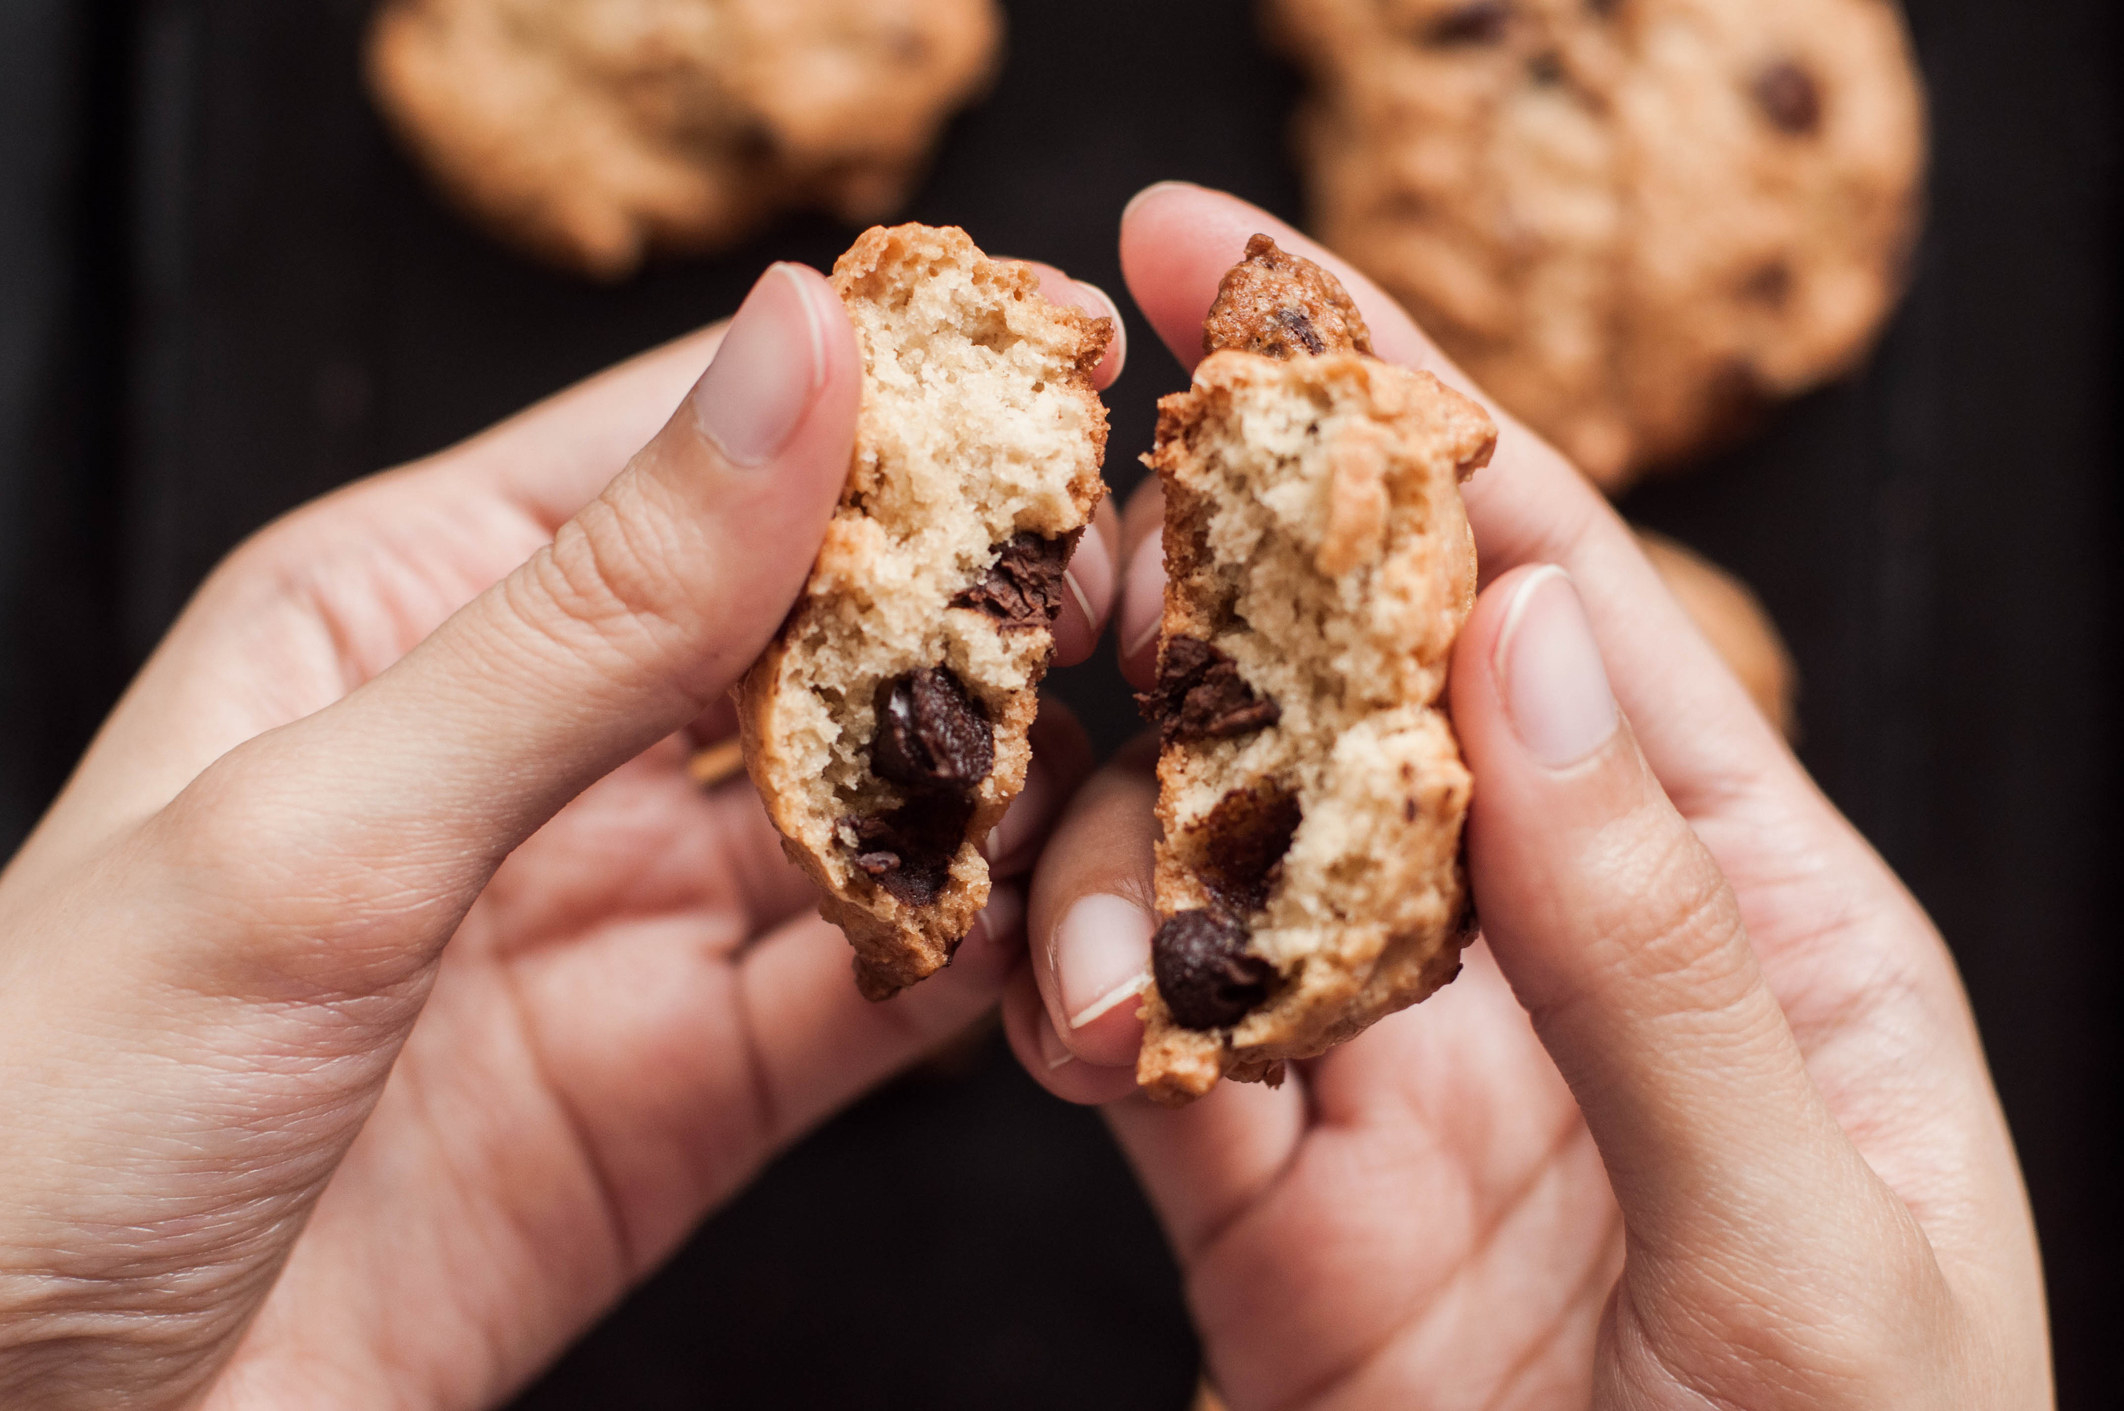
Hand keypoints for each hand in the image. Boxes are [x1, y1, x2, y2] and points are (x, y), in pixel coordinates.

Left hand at [0, 259, 1123, 1409]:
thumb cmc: (42, 1114)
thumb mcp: (323, 826)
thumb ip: (594, 614)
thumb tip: (800, 356)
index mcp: (411, 611)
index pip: (688, 448)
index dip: (881, 399)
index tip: (1064, 365)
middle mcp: (539, 749)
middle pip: (814, 629)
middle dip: (979, 604)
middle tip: (1125, 597)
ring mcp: (619, 925)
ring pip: (878, 815)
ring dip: (1004, 799)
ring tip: (1127, 787)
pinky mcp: (684, 1093)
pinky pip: (878, 1002)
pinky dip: (981, 974)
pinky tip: (1053, 951)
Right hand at [1005, 185, 2049, 1408]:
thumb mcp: (1807, 1248)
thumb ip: (1656, 949)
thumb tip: (1516, 640)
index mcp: (1751, 910)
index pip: (1561, 603)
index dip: (1404, 414)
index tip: (1236, 260)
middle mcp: (1561, 959)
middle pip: (1350, 700)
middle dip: (1209, 597)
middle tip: (1076, 539)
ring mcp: (1402, 1078)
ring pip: (1212, 867)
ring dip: (1121, 850)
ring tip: (1085, 907)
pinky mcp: (1273, 1211)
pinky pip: (1149, 1055)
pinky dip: (1083, 1014)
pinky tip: (1069, 1025)